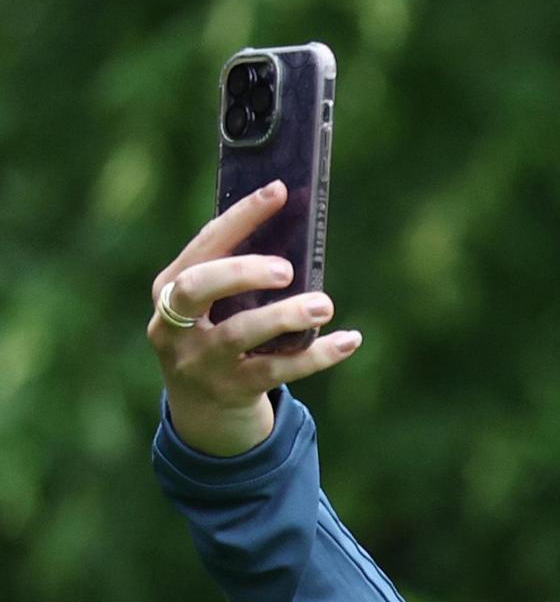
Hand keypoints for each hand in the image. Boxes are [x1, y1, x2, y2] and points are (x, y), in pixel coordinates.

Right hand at [147, 182, 357, 458]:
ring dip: (284, 317)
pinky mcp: (231, 390)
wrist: (204, 410)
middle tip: (286, 269)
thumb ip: (238, 275)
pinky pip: (278, 371)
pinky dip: (317, 355)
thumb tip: (297, 229)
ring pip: (240, 334)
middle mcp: (175, 324)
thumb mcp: (213, 306)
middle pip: (198, 288)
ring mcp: (200, 361)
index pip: (203, 245)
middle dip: (241, 272)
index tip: (277, 191)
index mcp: (168, 289)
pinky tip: (349, 340)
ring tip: (325, 304)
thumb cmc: (217, 337)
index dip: (239, 217)